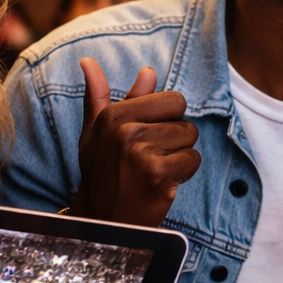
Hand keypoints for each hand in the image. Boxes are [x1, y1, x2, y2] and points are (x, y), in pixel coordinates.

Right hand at [73, 59, 200, 226]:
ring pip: (190, 140)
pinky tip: (162, 182)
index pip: (170, 100)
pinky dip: (183, 174)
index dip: (167, 120)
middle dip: (175, 139)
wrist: (103, 220)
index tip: (148, 138)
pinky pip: (192, 161)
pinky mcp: (158, 174)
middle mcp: (125, 130)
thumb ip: (99, 96)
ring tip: (156, 170)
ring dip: (180, 157)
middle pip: (184, 119)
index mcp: (113, 115)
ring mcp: (141, 152)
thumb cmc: (101, 174)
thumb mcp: (94, 133)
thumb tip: (90, 62)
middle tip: (152, 157)